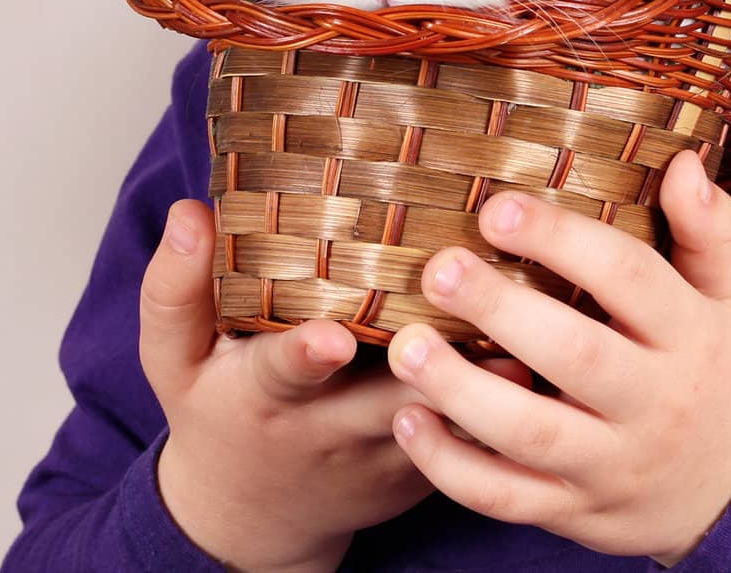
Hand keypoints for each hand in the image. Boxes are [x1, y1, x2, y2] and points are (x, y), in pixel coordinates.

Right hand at [140, 198, 534, 572]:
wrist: (257, 519)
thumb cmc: (218, 412)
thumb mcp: (174, 359)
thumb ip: (175, 288)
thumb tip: (191, 210)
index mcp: (267, 397)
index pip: (287, 375)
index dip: (310, 356)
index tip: (335, 337)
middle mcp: (334, 429)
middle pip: (392, 391)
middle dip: (435, 351)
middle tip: (480, 294)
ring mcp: (392, 452)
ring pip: (451, 409)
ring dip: (493, 367)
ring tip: (539, 304)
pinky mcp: (434, 463)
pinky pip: (479, 424)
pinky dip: (513, 384)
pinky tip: (557, 328)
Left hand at [383, 151, 730, 566]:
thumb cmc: (720, 370)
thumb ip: (710, 229)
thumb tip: (681, 163)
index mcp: (690, 335)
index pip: (629, 278)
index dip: (564, 240)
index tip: (499, 208)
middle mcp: (653, 401)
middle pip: (576, 356)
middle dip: (501, 312)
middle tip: (439, 269)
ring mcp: (611, 464)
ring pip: (532, 434)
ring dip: (461, 392)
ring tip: (406, 347)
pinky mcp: (574, 510)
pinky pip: (507, 498)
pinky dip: (451, 468)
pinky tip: (408, 420)